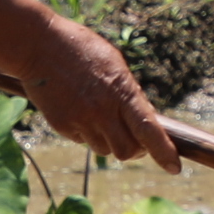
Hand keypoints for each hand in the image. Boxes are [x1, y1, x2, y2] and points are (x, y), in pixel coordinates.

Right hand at [20, 15, 177, 169]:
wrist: (38, 45)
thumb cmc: (81, 49)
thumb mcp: (115, 65)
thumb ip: (129, 93)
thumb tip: (145, 119)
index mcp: (121, 92)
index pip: (148, 130)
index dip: (164, 152)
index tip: (174, 168)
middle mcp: (102, 111)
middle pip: (126, 151)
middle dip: (134, 151)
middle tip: (136, 143)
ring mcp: (80, 121)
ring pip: (103, 149)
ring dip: (108, 141)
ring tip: (99, 115)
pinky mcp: (61, 126)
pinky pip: (81, 140)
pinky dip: (85, 133)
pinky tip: (78, 109)